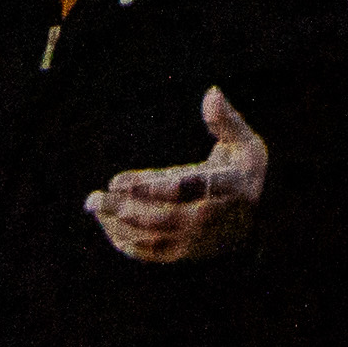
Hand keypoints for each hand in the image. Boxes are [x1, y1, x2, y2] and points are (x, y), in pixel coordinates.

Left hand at [88, 87, 267, 262]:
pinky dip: (127, 242)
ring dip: (120, 224)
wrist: (253, 217)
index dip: (151, 188)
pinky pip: (152, 253)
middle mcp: (213, 221)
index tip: (117, 181)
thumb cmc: (242, 170)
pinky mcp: (185, 253)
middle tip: (93, 198)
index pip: (188, 191)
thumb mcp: (246, 143)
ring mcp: (198, 241)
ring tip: (94, 205)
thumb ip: (227, 121)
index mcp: (230, 191)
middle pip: (163, 218)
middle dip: (125, 209)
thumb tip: (212, 93)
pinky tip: (106, 223)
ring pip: (154, 237)